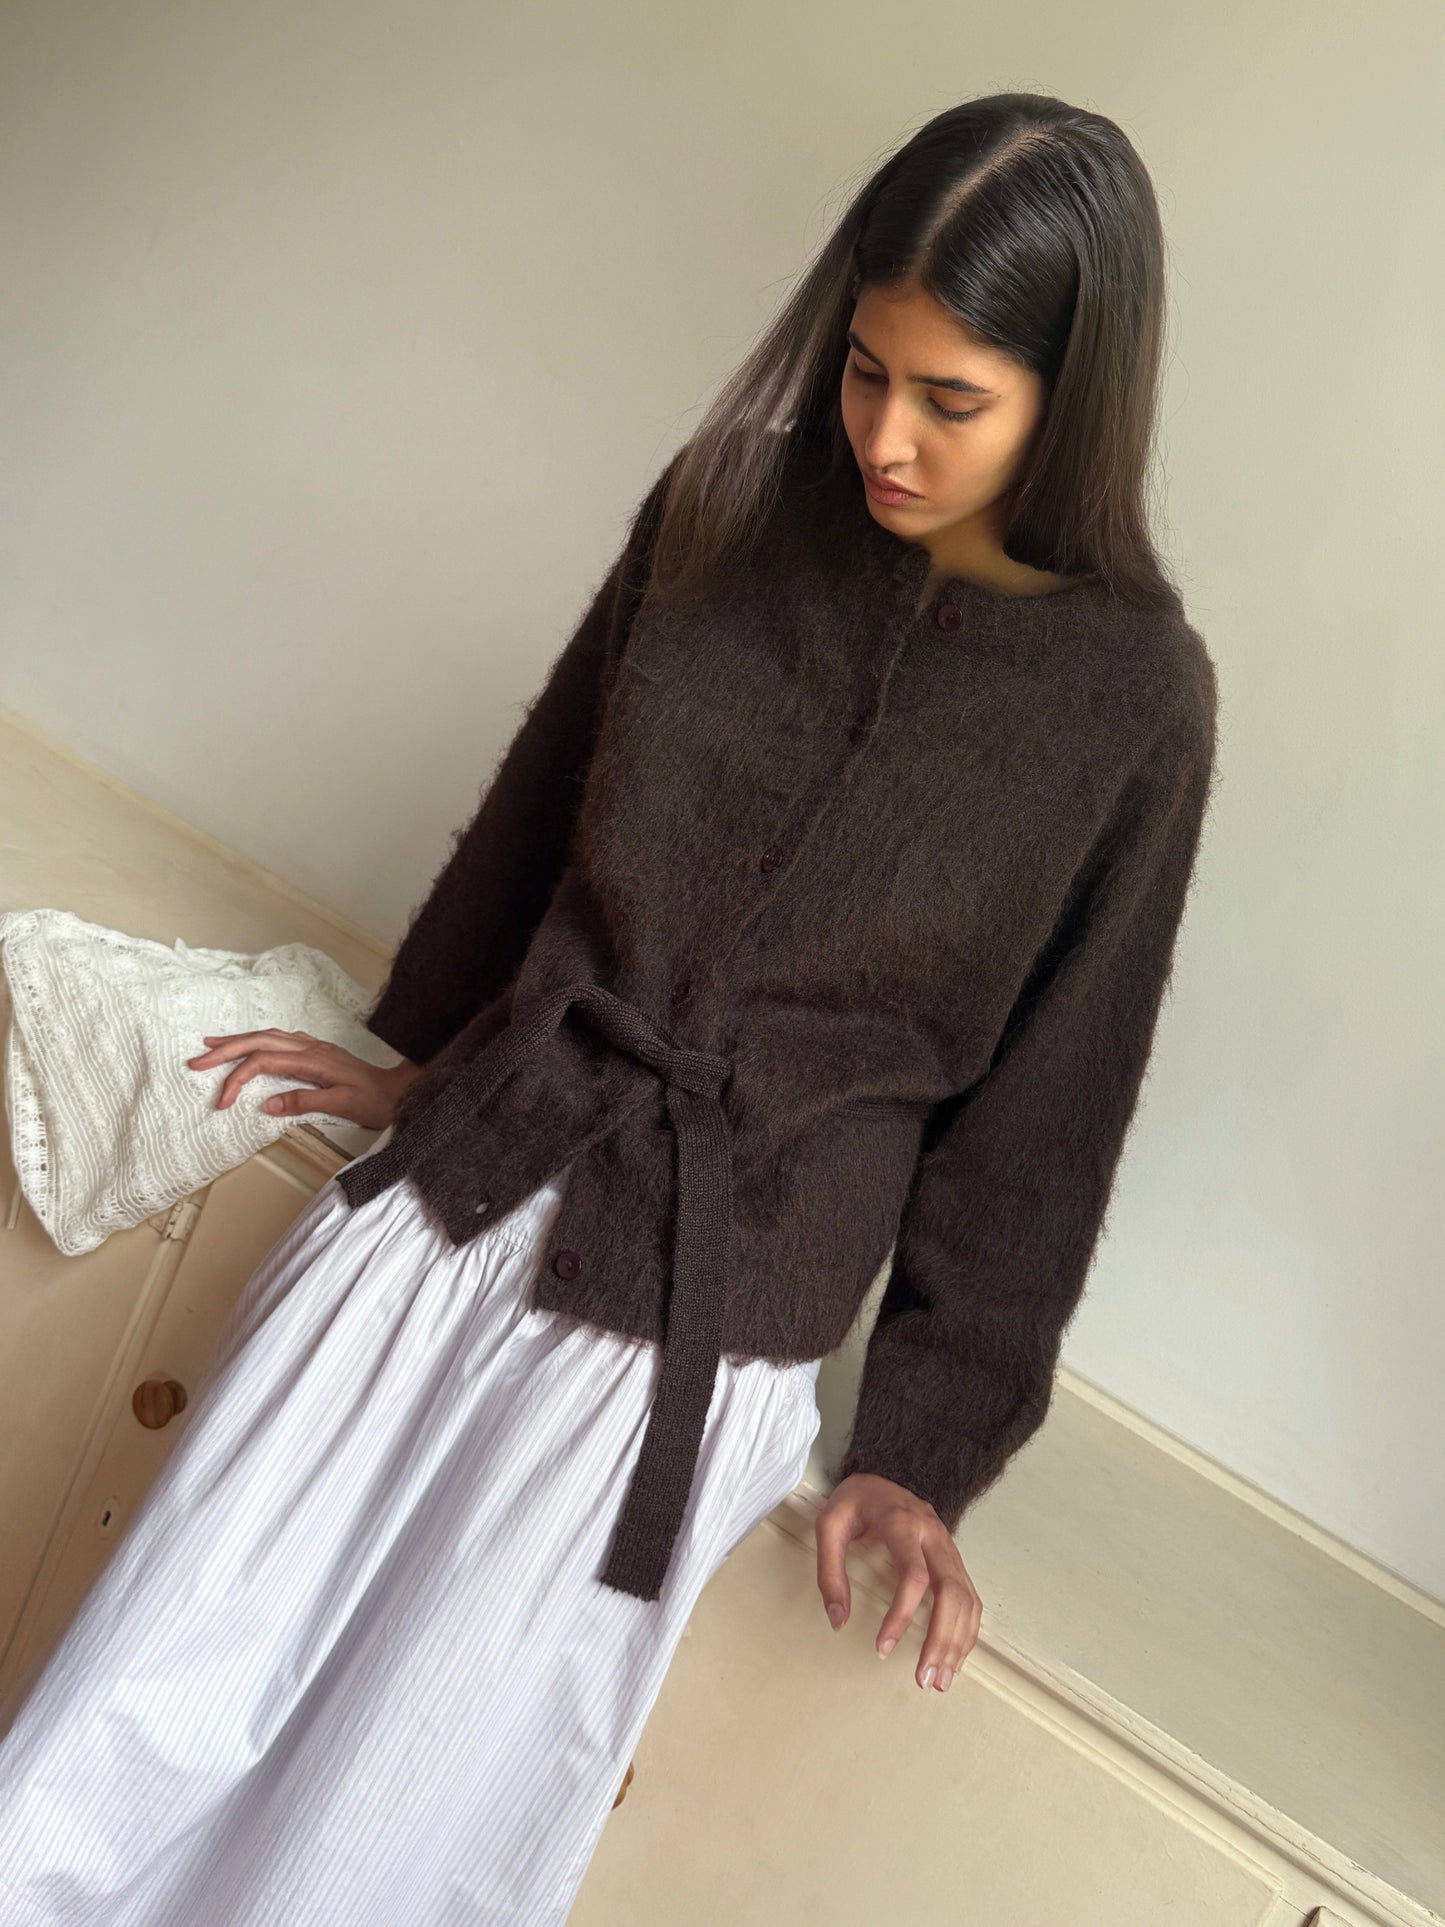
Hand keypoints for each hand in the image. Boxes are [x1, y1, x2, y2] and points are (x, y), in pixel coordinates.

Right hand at [184, 1029, 421, 1131]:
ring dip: (238, 1040)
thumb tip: (265, 1104)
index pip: (263, 1063)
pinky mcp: (318, 1052)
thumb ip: (303, 1101)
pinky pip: (280, 1040)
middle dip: (225, 1050)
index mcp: (312, 1059)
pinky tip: (252, 1045)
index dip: (237, 1080)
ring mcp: (314, 1047)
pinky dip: (258, 1041)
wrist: (400, 1091)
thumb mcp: (341, 1105)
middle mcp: (310, 1047)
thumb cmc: (375, 1101)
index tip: (222, 1103)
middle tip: (196, 1060)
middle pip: (259, 1041)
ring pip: (268, 1036)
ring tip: (212, 1045)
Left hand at [813, 1473, 981, 1693]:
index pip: (914, 1576)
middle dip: (941, 1639)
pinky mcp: (952, 1557)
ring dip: (957, 1641)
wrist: (879, 1477)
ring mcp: (948, 1546)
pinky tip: (954, 1654)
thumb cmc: (854, 1502)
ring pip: (966, 1597)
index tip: (883, 1647)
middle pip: (951, 1591)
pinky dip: (966, 1629)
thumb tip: (838, 1618)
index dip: (901, 1615)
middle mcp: (933, 1535)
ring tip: (940, 1679)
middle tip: (925, 1678)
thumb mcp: (829, 1526)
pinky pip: (969, 1596)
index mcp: (903, 1523)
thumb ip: (830, 1571)